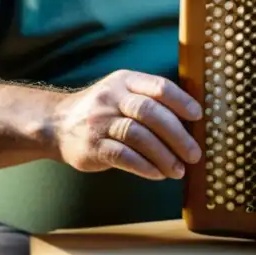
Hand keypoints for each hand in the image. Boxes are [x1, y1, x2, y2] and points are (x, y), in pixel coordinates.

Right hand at [53, 69, 202, 180]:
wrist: (57, 124)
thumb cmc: (104, 111)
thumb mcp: (123, 92)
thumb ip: (151, 100)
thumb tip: (192, 121)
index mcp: (125, 80)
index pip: (159, 86)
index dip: (181, 101)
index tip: (198, 117)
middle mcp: (111, 97)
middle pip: (150, 112)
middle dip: (177, 134)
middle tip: (194, 153)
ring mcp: (99, 121)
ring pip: (137, 135)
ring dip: (163, 155)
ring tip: (178, 170)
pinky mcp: (91, 146)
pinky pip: (122, 156)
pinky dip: (144, 166)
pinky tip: (157, 174)